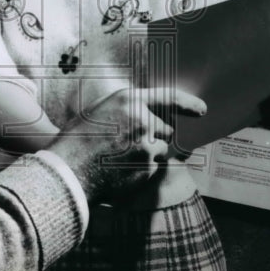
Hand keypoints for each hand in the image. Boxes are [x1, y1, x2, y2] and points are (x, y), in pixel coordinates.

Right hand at [48, 86, 205, 201]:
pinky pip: (152, 170)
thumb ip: (128, 112)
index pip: (169, 97)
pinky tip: (120, 173)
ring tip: (122, 161)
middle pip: (168, 130)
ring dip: (150, 157)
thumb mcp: (101, 112)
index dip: (188, 104)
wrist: (67, 170)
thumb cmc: (77, 141)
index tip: (201, 110)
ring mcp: (148, 145)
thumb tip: (151, 118)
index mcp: (129, 100)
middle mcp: (143, 119)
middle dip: (161, 140)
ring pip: (162, 152)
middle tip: (139, 148)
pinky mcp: (147, 168)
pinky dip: (141, 173)